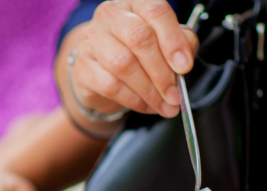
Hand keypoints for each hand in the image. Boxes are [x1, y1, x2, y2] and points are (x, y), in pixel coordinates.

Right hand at [70, 0, 198, 118]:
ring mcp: (91, 41)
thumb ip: (180, 44)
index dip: (173, 40)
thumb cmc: (139, 53)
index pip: (155, 12)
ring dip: (148, 90)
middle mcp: (110, 16)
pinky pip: (110, 86)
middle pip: (139, 38)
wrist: (103, 74)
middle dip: (161, 72)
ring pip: (123, 64)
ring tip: (163, 105)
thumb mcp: (165, 42)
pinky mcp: (82, 68)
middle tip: (174, 94)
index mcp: (135, 3)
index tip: (184, 66)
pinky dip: (133, 100)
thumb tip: (183, 63)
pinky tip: (145, 106)